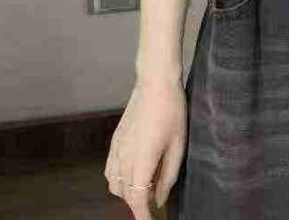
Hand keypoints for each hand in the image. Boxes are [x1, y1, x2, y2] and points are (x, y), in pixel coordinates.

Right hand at [104, 76, 186, 217]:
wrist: (155, 83)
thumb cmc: (172, 112)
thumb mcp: (178, 145)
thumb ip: (168, 175)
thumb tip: (160, 198)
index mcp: (141, 161)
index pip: (137, 200)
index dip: (143, 215)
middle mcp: (123, 158)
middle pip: (125, 194)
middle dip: (139, 202)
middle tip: (156, 197)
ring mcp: (116, 149)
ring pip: (114, 183)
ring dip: (128, 191)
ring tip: (147, 183)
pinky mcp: (115, 140)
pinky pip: (110, 169)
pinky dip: (118, 178)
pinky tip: (133, 171)